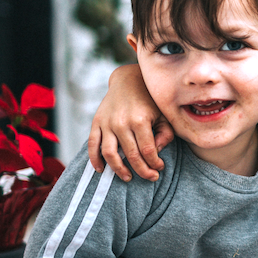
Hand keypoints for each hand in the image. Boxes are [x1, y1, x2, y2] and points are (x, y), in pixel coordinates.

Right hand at [87, 65, 173, 181]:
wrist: (128, 80)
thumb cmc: (150, 100)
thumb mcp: (163, 115)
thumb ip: (165, 134)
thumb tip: (156, 153)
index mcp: (140, 120)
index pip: (148, 151)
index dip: (155, 164)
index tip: (159, 168)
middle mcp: (122, 122)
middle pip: (132, 155)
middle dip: (143, 170)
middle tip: (150, 177)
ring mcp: (107, 123)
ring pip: (110, 154)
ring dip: (119, 170)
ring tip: (128, 177)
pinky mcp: (96, 122)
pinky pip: (92, 144)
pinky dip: (95, 159)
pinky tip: (101, 170)